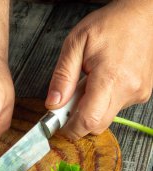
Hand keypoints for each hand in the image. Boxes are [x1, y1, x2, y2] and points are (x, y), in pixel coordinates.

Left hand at [45, 0, 152, 139]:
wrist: (142, 15)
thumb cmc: (111, 24)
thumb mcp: (76, 44)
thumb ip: (63, 76)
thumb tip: (54, 103)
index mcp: (110, 77)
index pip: (88, 120)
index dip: (71, 129)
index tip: (60, 126)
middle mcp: (127, 89)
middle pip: (97, 125)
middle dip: (78, 121)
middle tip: (69, 103)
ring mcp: (137, 93)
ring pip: (106, 118)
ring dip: (91, 110)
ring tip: (88, 85)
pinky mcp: (141, 94)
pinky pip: (116, 109)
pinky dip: (103, 103)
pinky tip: (102, 84)